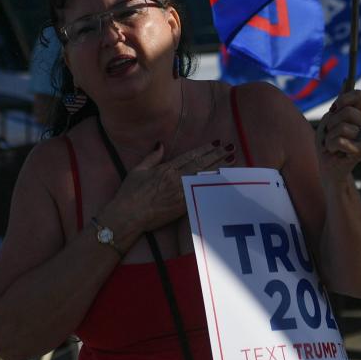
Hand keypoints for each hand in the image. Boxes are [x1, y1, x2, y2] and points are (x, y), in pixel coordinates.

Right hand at [108, 141, 233, 232]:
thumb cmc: (129, 194)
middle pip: (201, 164)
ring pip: (204, 177)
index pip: (191, 156)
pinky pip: (201, 193)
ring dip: (219, 168)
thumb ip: (152, 157)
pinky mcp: (182, 206)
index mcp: (166, 169)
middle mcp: (176, 179)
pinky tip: (222, 181)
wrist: (127, 216)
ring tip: (232, 160)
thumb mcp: (138, 170)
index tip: (217, 143)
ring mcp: (181, 193)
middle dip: (218, 155)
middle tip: (231, 148)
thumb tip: (161, 144)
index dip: (205, 149)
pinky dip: (212, 186)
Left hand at [315, 89, 360, 183]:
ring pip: (341, 127)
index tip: (333, 110)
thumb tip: (346, 86)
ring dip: (329, 136)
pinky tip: (335, 151)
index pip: (358, 95)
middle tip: (331, 132)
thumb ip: (337, 107)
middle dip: (331, 122)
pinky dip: (330, 145)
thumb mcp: (328, 120)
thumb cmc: (327, 142)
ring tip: (332, 144)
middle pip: (347, 111)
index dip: (342, 100)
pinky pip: (339, 141)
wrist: (327, 166)